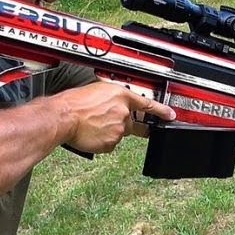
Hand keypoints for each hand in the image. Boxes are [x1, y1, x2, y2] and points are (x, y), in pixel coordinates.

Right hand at [53, 82, 175, 153]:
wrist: (64, 116)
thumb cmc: (74, 103)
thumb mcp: (96, 90)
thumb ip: (110, 98)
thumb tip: (112, 103)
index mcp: (121, 95)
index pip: (147, 104)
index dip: (161, 111)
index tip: (171, 115)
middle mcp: (124, 112)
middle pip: (131, 122)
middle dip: (121, 123)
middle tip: (106, 122)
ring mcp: (119, 129)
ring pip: (119, 133)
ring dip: (108, 131)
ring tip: (91, 125)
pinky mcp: (112, 143)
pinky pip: (110, 144)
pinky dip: (102, 141)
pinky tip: (91, 134)